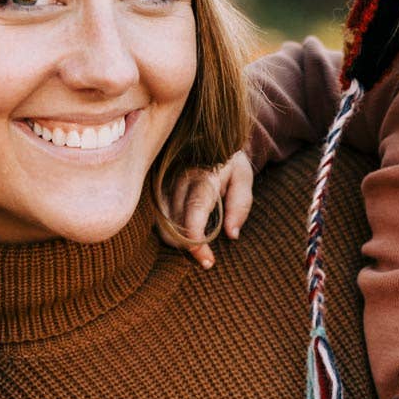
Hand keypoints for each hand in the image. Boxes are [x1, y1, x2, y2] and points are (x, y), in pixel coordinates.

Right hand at [161, 149, 254, 269]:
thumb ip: (240, 205)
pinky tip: (181, 235)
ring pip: (161, 221)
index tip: (207, 261)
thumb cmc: (230, 162)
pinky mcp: (155, 186)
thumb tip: (231, 235)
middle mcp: (178, 178)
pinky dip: (166, 231)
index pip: (195, 211)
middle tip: (205, 259)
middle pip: (173, 221)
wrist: (209, 137)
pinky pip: (155, 215)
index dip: (197, 241)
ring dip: (175, 241)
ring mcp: (163, 181)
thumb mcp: (243, 178)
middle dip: (187, 246)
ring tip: (196, 247)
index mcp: (203, 175)